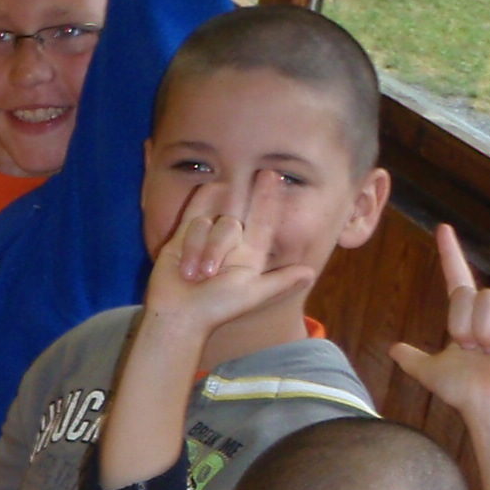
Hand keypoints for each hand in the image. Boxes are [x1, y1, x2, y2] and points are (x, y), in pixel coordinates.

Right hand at [141, 179, 313, 340]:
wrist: (179, 315)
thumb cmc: (216, 308)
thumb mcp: (252, 295)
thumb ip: (280, 281)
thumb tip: (310, 273)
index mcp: (250, 254)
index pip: (263, 219)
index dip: (268, 197)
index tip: (271, 174)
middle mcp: (230, 242)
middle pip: (231, 223)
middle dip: (219, 246)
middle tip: (213, 267)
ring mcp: (206, 237)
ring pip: (209, 224)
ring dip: (200, 253)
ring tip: (194, 278)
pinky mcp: (183, 237)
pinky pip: (191, 220)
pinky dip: (191, 238)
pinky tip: (187, 253)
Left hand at [388, 228, 489, 426]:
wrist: (489, 403)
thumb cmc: (464, 390)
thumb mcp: (430, 371)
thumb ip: (412, 359)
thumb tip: (394, 350)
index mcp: (467, 317)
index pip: (457, 276)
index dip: (450, 253)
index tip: (443, 229)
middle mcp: (489, 310)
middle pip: (464, 294)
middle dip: (461, 324)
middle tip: (474, 350)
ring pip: (485, 299)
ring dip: (482, 329)